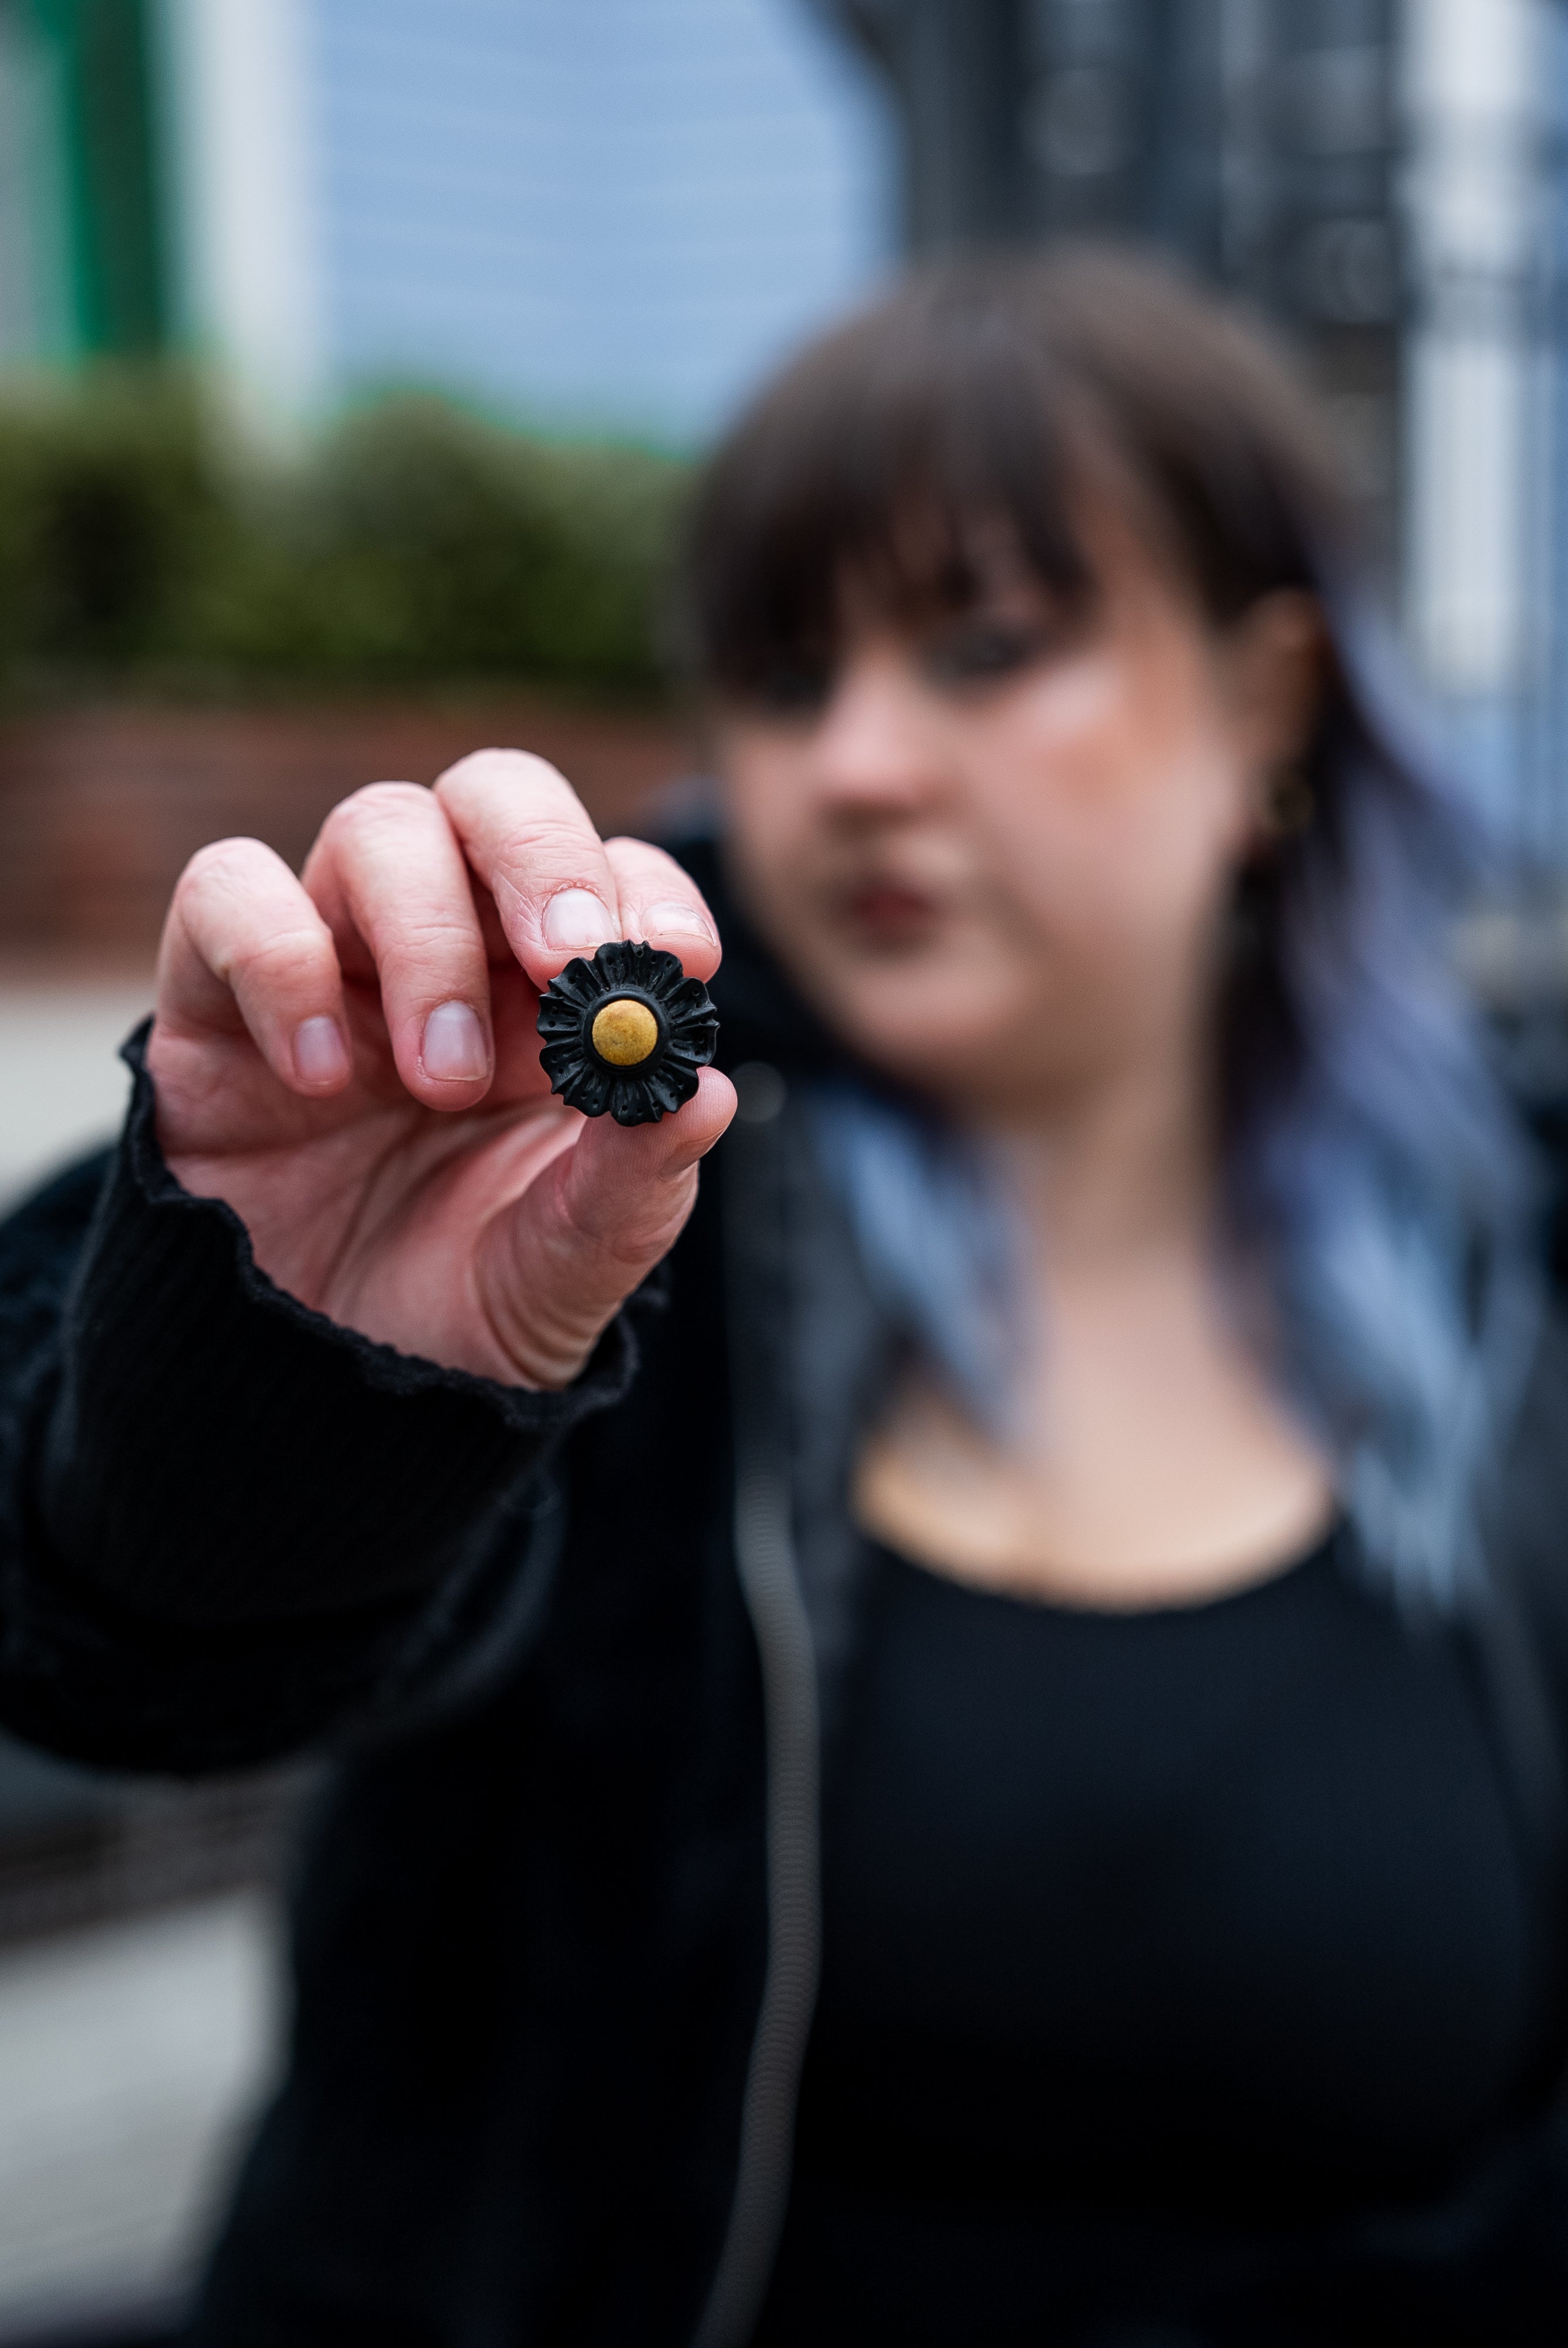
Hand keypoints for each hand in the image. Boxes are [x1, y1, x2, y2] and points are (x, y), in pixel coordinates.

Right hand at [146, 750, 735, 1387]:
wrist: (328, 1397)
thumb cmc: (468, 1308)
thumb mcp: (572, 1266)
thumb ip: (636, 1183)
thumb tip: (706, 1092)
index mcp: (559, 998)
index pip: (615, 874)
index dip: (648, 892)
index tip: (681, 963)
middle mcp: (453, 950)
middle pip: (496, 797)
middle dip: (543, 857)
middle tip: (566, 962)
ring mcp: (335, 961)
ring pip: (378, 825)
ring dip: (426, 939)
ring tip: (443, 1080)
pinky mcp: (216, 998)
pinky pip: (227, 892)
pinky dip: (279, 960)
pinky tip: (320, 1077)